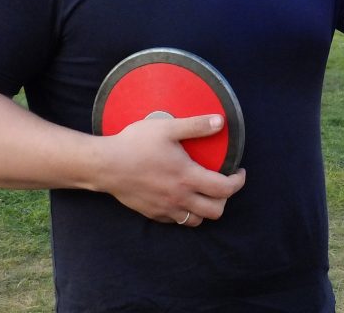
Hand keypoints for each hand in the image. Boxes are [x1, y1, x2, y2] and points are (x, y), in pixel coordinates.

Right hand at [94, 113, 245, 226]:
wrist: (105, 165)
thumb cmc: (135, 144)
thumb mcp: (167, 127)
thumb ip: (196, 125)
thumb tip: (221, 121)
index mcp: (187, 177)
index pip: (224, 189)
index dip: (238, 182)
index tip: (238, 172)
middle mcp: (179, 198)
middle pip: (215, 211)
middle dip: (225, 199)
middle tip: (222, 183)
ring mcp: (165, 208)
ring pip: (196, 221)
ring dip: (205, 209)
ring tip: (204, 193)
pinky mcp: (152, 213)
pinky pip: (176, 221)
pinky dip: (185, 213)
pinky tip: (181, 198)